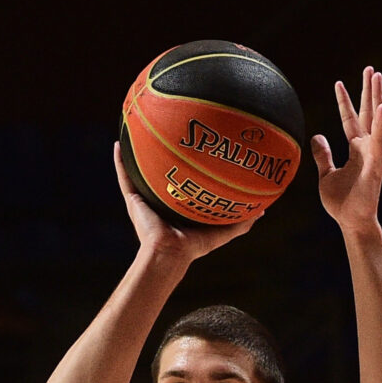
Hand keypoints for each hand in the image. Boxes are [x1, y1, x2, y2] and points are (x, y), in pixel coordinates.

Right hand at [114, 143, 259, 262]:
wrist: (169, 253)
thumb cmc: (193, 247)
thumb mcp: (222, 231)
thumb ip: (241, 222)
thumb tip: (263, 209)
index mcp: (177, 203)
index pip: (182, 179)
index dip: (187, 163)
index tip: (195, 144)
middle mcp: (159, 198)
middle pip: (160, 170)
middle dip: (163, 151)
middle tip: (170, 129)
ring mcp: (144, 198)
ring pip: (139, 169)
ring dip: (137, 151)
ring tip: (138, 128)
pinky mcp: (133, 199)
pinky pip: (124, 175)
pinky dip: (119, 161)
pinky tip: (118, 142)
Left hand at [312, 66, 381, 229]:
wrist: (352, 221)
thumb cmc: (342, 202)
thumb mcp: (326, 175)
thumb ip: (322, 156)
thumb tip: (316, 136)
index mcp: (355, 148)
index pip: (349, 119)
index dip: (344, 101)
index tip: (338, 82)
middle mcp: (367, 146)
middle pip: (367, 112)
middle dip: (368, 90)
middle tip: (370, 68)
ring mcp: (374, 153)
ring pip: (377, 120)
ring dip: (378, 97)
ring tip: (378, 77)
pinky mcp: (377, 163)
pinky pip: (380, 140)